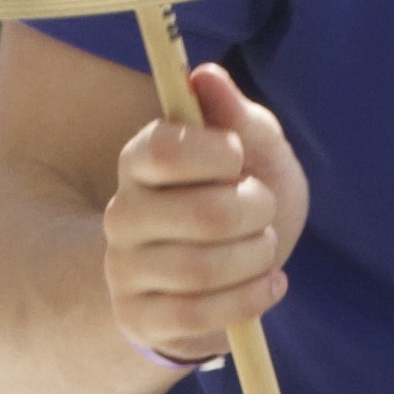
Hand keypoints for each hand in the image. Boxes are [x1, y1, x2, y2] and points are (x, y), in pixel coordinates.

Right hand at [105, 59, 303, 366]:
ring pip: (201, 270)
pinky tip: (270, 284)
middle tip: (264, 207)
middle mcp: (123, 214)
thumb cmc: (243, 197)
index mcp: (140, 160)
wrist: (234, 271)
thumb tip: (206, 76)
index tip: (238, 158)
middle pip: (204, 215)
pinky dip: (249, 300)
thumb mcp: (256, 152)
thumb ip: (236, 117)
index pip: (163, 149)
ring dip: (256, 258)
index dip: (215, 153)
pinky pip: (196, 316)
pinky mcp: (139, 317)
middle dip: (257, 211)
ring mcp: (126, 270)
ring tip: (265, 247)